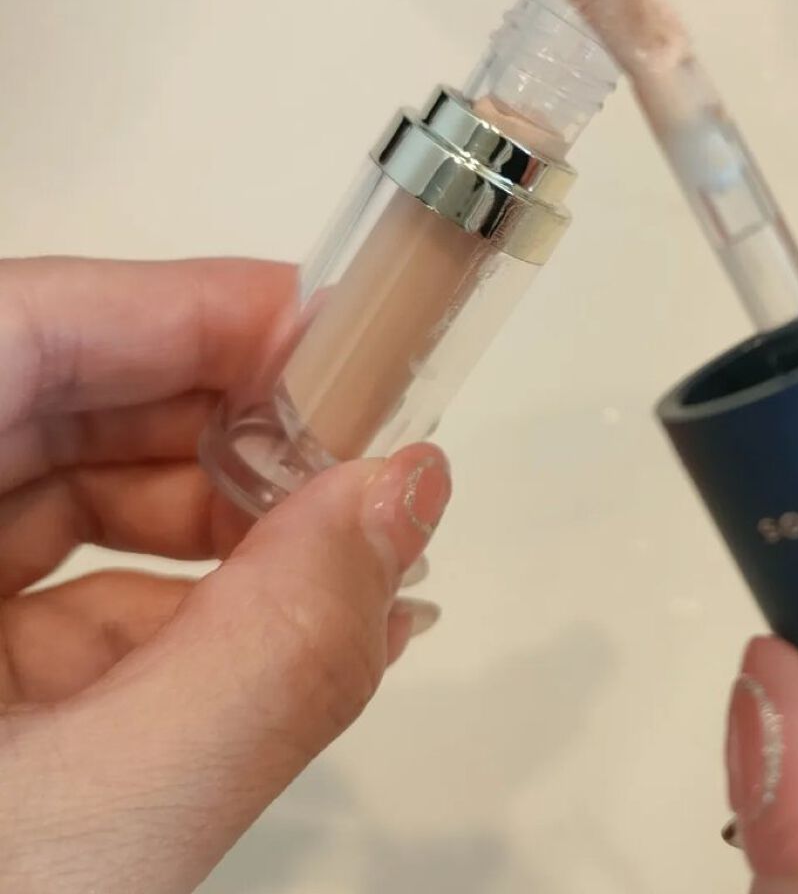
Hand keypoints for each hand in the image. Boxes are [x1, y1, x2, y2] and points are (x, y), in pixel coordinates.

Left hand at [0, 258, 449, 893]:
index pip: (28, 325)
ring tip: (344, 571)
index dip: (200, 308)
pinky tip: (273, 644)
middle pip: (56, 398)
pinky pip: (51, 591)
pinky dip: (172, 608)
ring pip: (62, 494)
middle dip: (229, 431)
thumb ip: (276, 651)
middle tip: (366, 470)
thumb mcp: (88, 832)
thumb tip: (415, 494)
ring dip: (218, 526)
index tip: (349, 342)